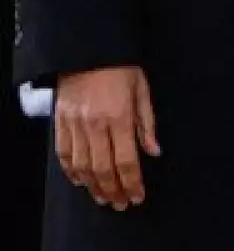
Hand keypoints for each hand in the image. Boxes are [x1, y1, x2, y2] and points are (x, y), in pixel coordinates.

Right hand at [55, 66, 159, 209]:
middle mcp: (95, 124)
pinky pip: (64, 154)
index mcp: (119, 116)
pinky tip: (81, 181)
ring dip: (93, 186)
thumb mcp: (142, 89)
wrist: (88, 48)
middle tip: (121, 203)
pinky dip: (72, 171)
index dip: (132, 182)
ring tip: (104, 197)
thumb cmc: (121, 66)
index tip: (137, 196)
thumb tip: (154, 151)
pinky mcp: (60, 122)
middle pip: (103, 169)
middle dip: (114, 190)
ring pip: (82, 166)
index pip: (127, 160)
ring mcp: (75, 124)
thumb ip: (147, 123)